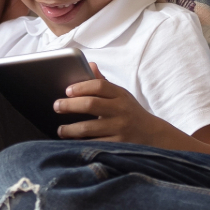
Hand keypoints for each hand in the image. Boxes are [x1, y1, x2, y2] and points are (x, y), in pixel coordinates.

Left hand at [53, 64, 179, 146]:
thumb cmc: (130, 112)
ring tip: (60, 129)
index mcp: (120, 95)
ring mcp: (119, 129)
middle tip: (56, 106)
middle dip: (69, 105)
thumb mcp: (121, 96)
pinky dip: (80, 143)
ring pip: (89, 127)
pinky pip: (94, 144)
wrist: (153, 135)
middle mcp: (121, 111)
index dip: (81, 86)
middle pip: (91, 104)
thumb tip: (89, 64)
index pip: (99, 86)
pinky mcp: (117, 145)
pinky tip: (72, 142)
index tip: (67, 90)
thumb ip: (103, 83)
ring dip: (70, 129)